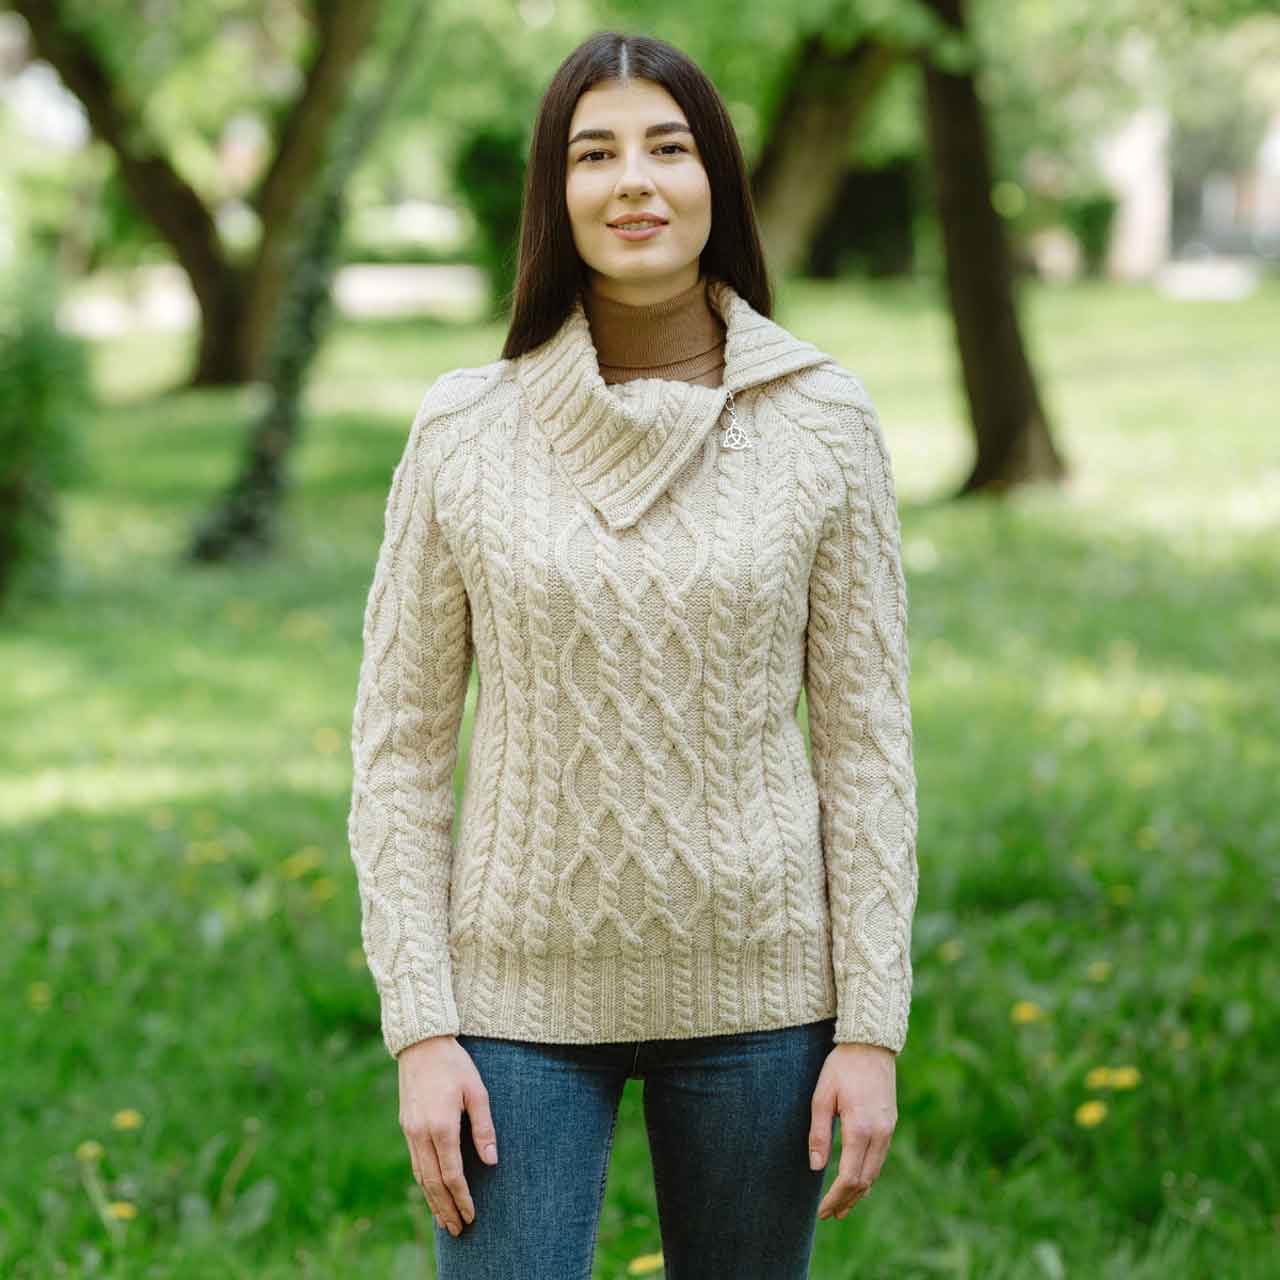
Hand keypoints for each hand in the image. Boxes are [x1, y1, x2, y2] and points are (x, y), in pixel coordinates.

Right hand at [398, 1035, 498, 1236]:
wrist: (421, 1043)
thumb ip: (484, 1127)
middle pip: (432, 1182)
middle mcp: (421, 1133)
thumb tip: (491, 1161)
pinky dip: (423, 1183)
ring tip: (444, 1221)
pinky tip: (431, 1193)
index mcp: (441, 1125)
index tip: (472, 1214)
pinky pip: (414, 1162)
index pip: (452, 1173)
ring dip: (432, 1201)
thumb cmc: (455, 1064)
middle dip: (446, 1208)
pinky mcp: (406, 1126)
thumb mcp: (476, 1091)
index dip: (462, 1197)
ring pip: (420, 1176)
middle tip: (459, 1230)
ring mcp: (410, 1131)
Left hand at [809, 1041, 896, 1219]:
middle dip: (846, 1201)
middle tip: (829, 1214)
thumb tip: (815, 1167)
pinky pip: (880, 1158)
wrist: (870, 1044)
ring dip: (858, 1191)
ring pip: (875, 1172)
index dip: (835, 1198)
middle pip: (864, 1181)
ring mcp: (888, 1129)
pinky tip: (857, 1179)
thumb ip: (819, 1133)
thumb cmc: (841, 1067)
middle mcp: (879, 1134)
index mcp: (860, 1129)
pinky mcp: (890, 1123)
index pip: (849, 1178)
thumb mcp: (822, 1096)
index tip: (821, 1211)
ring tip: (842, 1205)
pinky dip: (867, 1175)